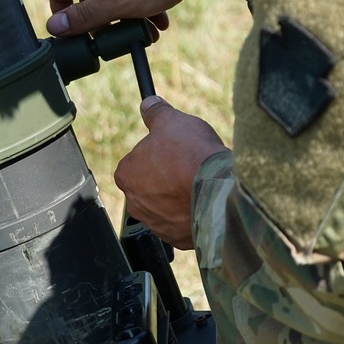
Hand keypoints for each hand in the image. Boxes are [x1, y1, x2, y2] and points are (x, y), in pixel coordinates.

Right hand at [46, 0, 229, 36]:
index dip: (57, 3)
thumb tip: (54, 26)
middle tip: (112, 37)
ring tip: (146, 34)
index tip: (67, 26)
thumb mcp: (118, 3)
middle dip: (102, 19)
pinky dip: (144, 8)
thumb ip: (85, 17)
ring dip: (127, 18)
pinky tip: (160, 22)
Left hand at [114, 96, 227, 249]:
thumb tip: (149, 104)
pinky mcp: (177, 238)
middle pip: (150, 185)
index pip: (136, 161)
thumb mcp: (172, 121)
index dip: (157, 153)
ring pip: (167, 206)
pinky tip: (206, 201)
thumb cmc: (191, 155)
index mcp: (126, 174)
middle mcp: (135, 204)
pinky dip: (194, 213)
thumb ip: (156, 113)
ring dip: (180, 197)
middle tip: (189, 166)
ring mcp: (156, 224)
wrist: (217, 192)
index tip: (174, 150)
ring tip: (201, 183)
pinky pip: (184, 223)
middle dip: (167, 177)